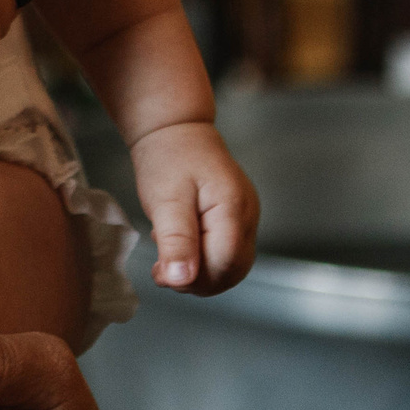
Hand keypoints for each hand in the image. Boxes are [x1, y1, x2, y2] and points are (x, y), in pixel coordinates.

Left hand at [132, 120, 256, 293]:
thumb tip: (181, 280)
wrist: (174, 130)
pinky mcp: (237, 220)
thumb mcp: (166, 200)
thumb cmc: (169, 157)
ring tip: (170, 252)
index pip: (224, 266)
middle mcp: (248, 216)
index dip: (194, 279)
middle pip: (231, 272)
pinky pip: (226, 253)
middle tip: (163, 267)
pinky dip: (202, 259)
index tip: (161, 273)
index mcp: (233, 209)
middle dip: (196, 279)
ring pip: (230, 267)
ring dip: (198, 271)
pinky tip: (181, 243)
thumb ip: (176, 241)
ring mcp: (246, 218)